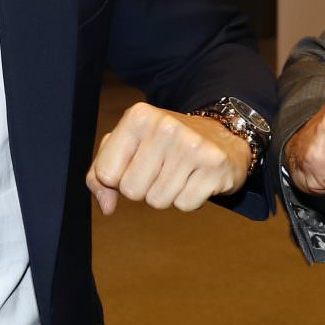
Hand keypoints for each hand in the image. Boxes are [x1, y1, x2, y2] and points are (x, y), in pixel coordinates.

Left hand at [86, 103, 250, 214]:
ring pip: (158, 201)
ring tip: (179, 173)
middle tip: (160, 169)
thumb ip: (102, 175)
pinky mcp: (214, 166)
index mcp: (138, 117)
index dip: (118, 178)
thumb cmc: (166, 144)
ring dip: (166, 194)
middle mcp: (165, 127)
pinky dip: (188, 199)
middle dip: (143, 188)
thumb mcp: (128, 146)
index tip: (134, 164)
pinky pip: (185, 205)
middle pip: (132, 190)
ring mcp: (192, 145)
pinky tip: (195, 178)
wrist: (222, 135)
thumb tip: (106, 207)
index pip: (106, 173)